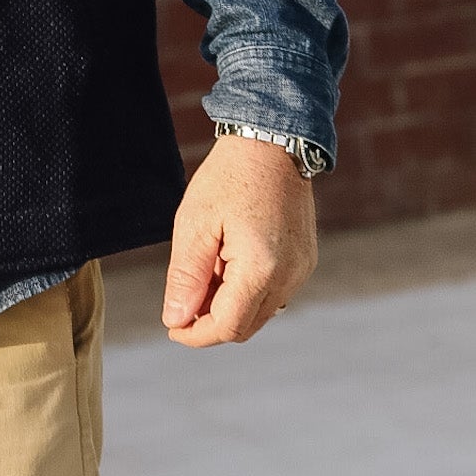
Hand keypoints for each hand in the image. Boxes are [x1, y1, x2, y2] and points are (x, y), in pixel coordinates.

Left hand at [161, 133, 317, 347]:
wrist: (272, 142)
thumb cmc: (229, 176)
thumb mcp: (195, 223)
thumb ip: (186, 276)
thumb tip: (175, 319)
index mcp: (262, 269)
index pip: (228, 326)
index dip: (196, 334)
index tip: (171, 327)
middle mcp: (290, 277)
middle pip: (246, 325)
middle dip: (210, 321)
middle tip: (182, 297)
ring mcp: (302, 269)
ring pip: (261, 312)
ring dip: (229, 306)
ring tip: (204, 270)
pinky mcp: (304, 260)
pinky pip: (274, 292)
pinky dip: (247, 290)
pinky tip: (227, 262)